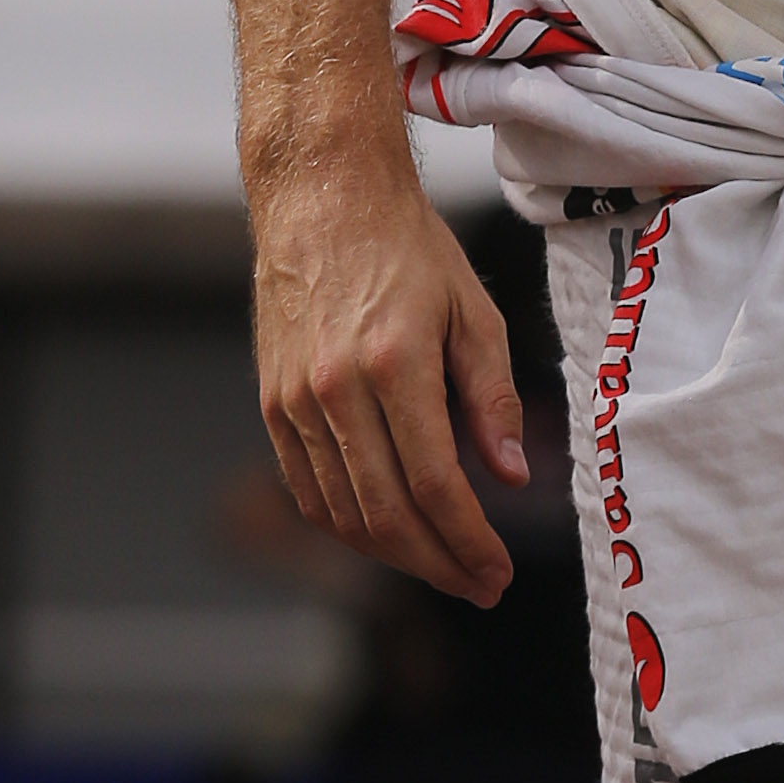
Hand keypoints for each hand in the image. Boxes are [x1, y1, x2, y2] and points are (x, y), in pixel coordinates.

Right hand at [249, 127, 527, 605]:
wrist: (323, 196)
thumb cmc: (408, 245)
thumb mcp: (472, 309)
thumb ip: (493, 397)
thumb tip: (511, 476)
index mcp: (394, 362)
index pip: (434, 484)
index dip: (469, 541)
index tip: (498, 571)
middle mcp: (336, 390)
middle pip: (385, 516)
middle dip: (439, 565)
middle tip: (480, 586)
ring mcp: (295, 401)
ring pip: (341, 515)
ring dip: (395, 556)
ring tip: (442, 564)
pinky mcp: (272, 404)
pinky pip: (308, 490)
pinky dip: (347, 525)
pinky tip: (387, 531)